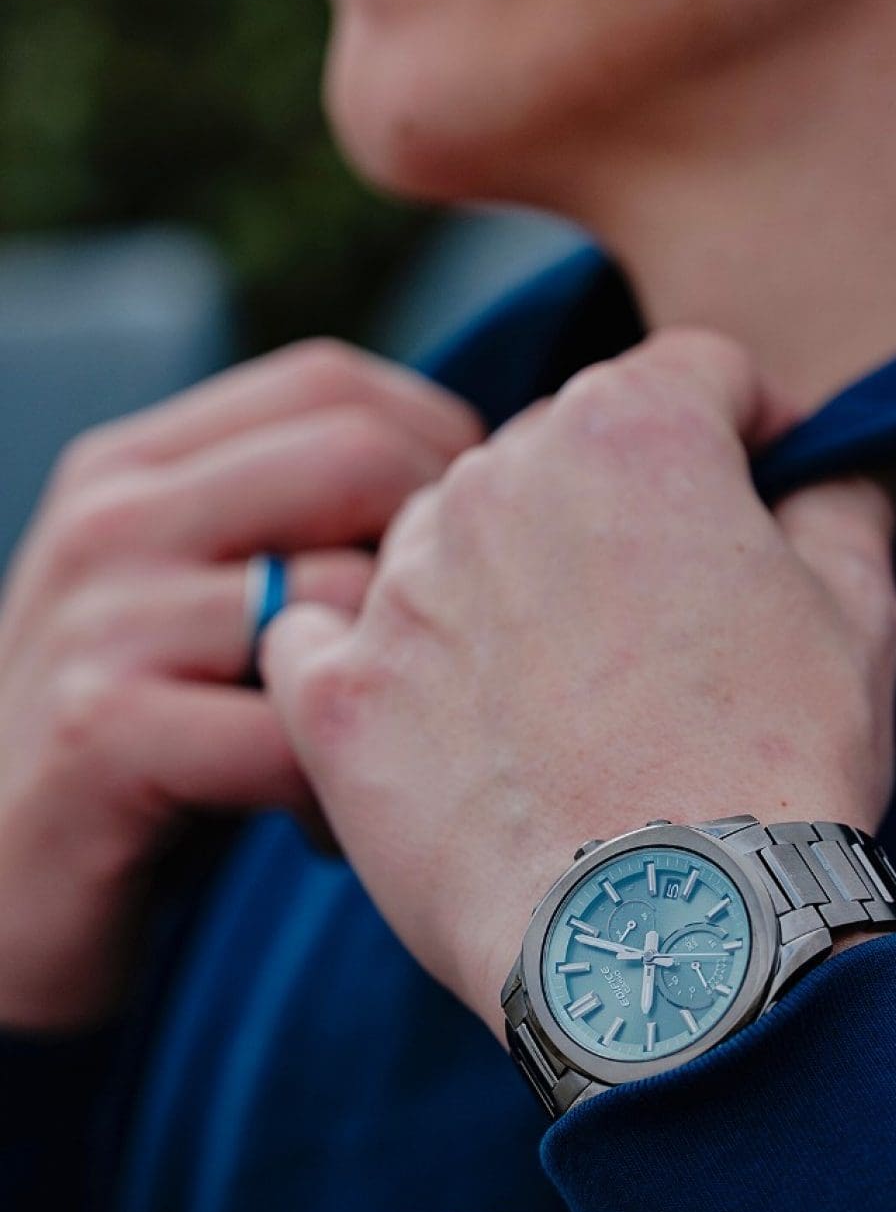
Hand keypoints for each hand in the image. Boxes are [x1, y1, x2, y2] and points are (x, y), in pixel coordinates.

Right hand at [0, 339, 482, 1029]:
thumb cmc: (150, 739)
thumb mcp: (198, 598)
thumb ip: (292, 522)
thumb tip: (480, 475)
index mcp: (134, 464)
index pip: (330, 382)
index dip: (434, 440)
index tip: (474, 534)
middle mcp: (110, 516)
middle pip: (354, 456)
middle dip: (442, 548)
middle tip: (459, 646)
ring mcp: (98, 617)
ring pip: (340, 596)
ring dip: (400, 691)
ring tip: (386, 759)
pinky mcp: (99, 731)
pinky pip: (293, 731)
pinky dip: (341, 792)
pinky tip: (328, 829)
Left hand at [263, 329, 895, 1044]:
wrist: (670, 938)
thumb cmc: (778, 765)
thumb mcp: (860, 613)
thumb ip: (846, 501)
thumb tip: (845, 462)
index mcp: (630, 429)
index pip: (694, 370)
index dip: (748, 423)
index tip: (764, 486)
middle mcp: (496, 474)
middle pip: (564, 442)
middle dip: (620, 500)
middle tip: (668, 608)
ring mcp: (402, 580)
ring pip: (451, 527)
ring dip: (503, 572)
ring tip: (562, 683)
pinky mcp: (335, 689)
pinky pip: (324, 628)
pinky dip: (370, 649)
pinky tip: (428, 705)